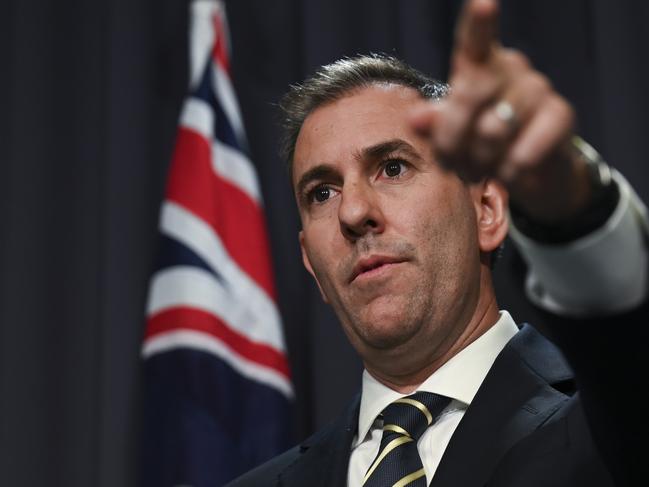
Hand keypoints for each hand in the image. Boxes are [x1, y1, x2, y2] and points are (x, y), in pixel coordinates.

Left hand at [410, 0, 590, 223]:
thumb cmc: (481, 145)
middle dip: (452, 137)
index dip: (479, 23)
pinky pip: (523, 151)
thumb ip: (436, 124)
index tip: (483, 3)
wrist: (528, 171)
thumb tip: (416, 117)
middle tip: (453, 161)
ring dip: (480, 159)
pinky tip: (511, 172)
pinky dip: (510, 171)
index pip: (475, 41)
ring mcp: (538, 89)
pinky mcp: (561, 116)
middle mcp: (512, 68)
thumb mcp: (452, 135)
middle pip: (470, 94)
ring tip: (482, 166)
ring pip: (493, 129)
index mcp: (481, 65)